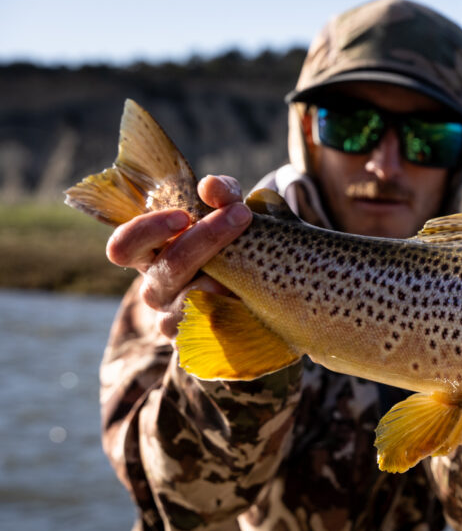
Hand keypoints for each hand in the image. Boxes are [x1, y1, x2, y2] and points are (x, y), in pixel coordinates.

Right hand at [106, 175, 252, 337]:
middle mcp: (157, 290)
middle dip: (207, 237)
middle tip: (242, 214)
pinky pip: (215, 328)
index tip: (184, 216)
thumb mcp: (233, 211)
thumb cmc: (238, 244)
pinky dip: (236, 310)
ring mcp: (176, 320)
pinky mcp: (200, 344)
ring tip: (253, 265)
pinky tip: (252, 300)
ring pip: (194, 299)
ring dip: (225, 278)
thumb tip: (211, 187)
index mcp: (151, 256)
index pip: (123, 247)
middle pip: (169, 268)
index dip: (146, 230)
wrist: (269, 295)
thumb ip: (223, 194)